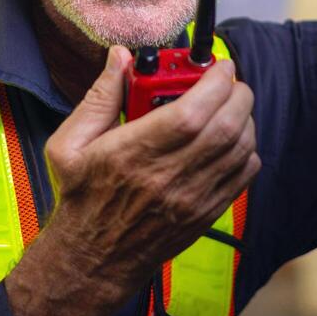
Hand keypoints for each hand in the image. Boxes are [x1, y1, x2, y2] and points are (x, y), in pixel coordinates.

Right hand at [5, 47, 258, 315]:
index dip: (213, 83)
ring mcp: (193, 198)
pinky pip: (244, 173)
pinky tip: (229, 137)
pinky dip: (247, 148)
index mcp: (133, 155)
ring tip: (228, 104)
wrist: (93, 258)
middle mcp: (168, 177)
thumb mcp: (69, 144)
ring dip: (244, 117)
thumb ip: (99, 97)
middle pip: (226, 126)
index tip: (218, 66)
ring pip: (241, 147)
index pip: (191, 113)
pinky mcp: (207, 212)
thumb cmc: (82, 196)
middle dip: (236, 93)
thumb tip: (120, 56)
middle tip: (227, 80)